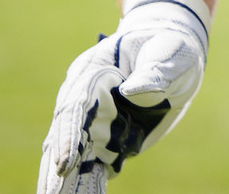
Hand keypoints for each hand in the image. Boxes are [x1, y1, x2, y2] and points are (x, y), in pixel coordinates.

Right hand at [38, 0, 210, 192]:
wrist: (172, 58)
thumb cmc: (170, 47)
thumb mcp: (170, 53)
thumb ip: (155, 70)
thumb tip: (134, 92)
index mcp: (94, 72)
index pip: (75, 106)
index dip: (68, 135)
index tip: (64, 163)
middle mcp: (87, 101)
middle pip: (65, 136)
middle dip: (56, 166)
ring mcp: (95, 124)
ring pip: (75, 156)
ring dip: (66, 181)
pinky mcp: (109, 141)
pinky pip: (94, 166)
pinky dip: (87, 185)